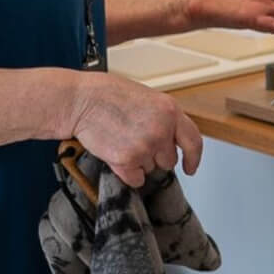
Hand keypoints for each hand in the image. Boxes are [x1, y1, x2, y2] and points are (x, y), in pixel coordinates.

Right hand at [67, 71, 202, 188]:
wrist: (79, 100)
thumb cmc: (106, 94)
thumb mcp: (146, 97)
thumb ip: (163, 117)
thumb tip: (172, 137)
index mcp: (170, 110)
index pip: (194, 141)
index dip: (193, 158)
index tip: (190, 167)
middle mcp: (162, 130)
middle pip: (169, 160)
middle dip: (155, 155)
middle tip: (135, 140)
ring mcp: (145, 147)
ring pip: (151, 169)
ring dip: (138, 161)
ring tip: (121, 140)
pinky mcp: (127, 161)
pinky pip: (135, 179)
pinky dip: (126, 172)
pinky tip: (115, 152)